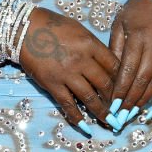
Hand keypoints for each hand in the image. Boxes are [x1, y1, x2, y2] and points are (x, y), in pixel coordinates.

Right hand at [17, 7, 118, 133]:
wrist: (25, 28)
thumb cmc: (54, 25)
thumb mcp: (80, 30)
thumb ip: (94, 47)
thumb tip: (108, 64)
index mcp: (91, 44)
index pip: (114, 66)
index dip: (123, 80)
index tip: (126, 90)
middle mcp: (82, 60)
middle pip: (105, 84)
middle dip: (115, 100)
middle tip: (121, 110)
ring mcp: (67, 74)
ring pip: (90, 98)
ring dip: (102, 113)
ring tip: (110, 123)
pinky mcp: (52, 84)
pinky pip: (68, 105)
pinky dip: (77, 117)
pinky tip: (85, 126)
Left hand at [107, 0, 151, 126]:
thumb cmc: (138, 10)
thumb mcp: (120, 23)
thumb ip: (116, 47)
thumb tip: (111, 73)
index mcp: (138, 38)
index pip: (128, 69)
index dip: (120, 89)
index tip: (112, 104)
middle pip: (142, 79)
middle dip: (131, 100)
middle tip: (121, 114)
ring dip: (145, 100)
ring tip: (134, 113)